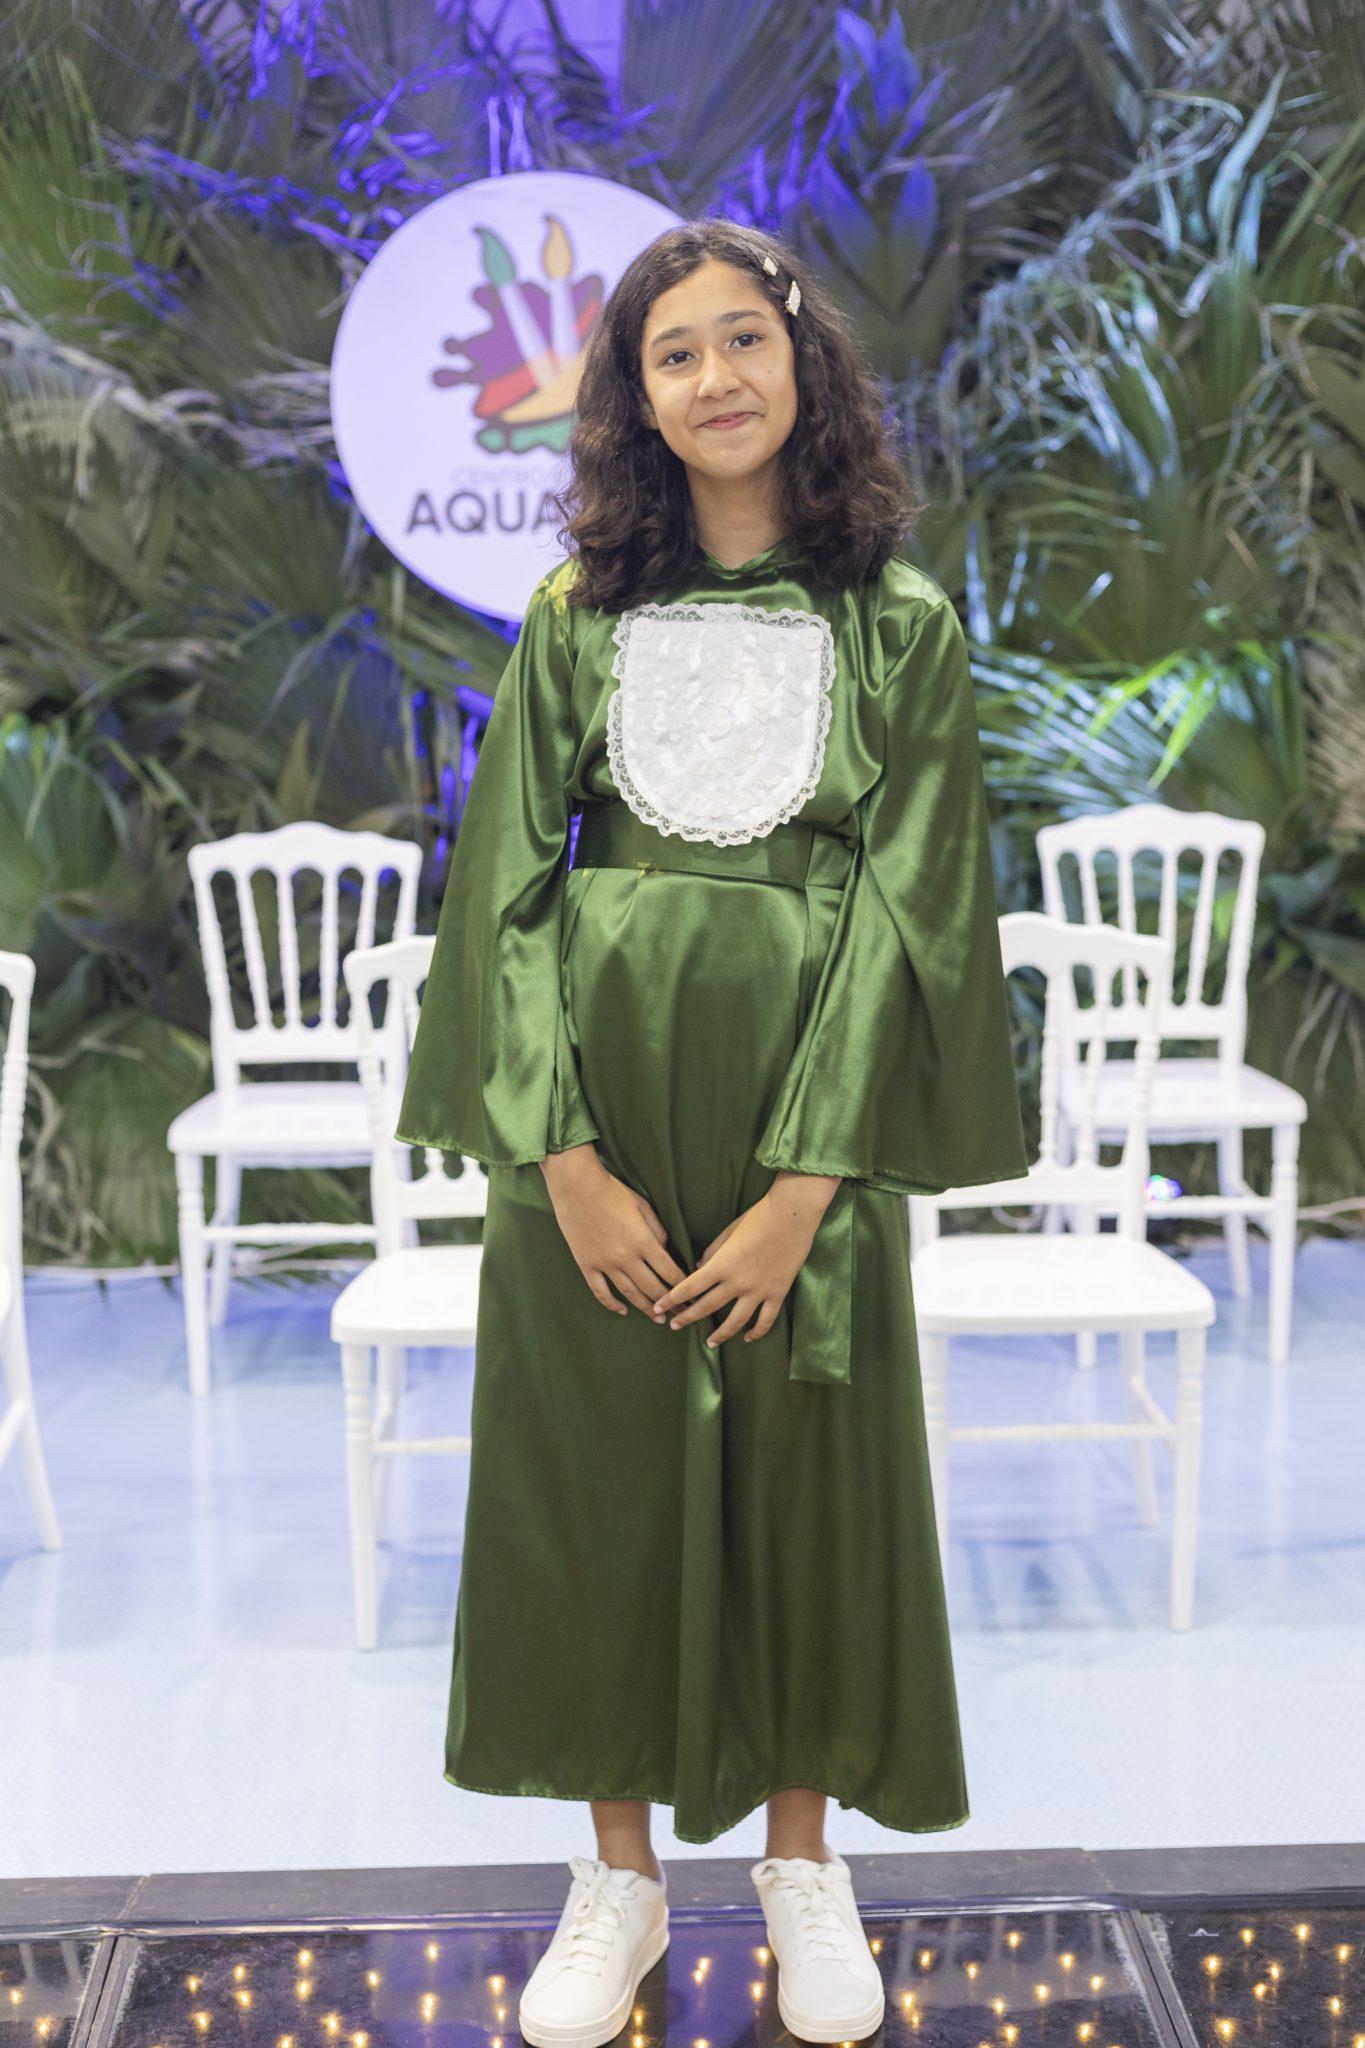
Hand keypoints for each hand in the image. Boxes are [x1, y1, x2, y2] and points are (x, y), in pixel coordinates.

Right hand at [540, 1143, 687, 1317]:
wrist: (577, 1186)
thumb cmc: (612, 1192)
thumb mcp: (643, 1207)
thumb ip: (657, 1231)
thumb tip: (664, 1251)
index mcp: (643, 1241)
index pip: (669, 1271)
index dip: (682, 1285)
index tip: (691, 1294)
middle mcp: (626, 1257)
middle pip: (652, 1288)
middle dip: (670, 1302)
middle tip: (681, 1313)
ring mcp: (605, 1263)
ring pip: (630, 1294)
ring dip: (646, 1308)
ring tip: (658, 1318)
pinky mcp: (587, 1265)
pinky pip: (600, 1292)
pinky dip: (612, 1304)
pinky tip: (623, 1310)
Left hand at [648, 1171, 841, 1347]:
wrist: (793, 1215)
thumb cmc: (759, 1217)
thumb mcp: (729, 1231)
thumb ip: (713, 1252)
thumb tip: (699, 1267)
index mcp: (722, 1264)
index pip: (690, 1287)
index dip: (672, 1298)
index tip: (658, 1306)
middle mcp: (738, 1282)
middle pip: (707, 1307)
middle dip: (687, 1318)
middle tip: (674, 1326)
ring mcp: (759, 1290)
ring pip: (736, 1322)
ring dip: (720, 1335)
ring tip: (709, 1343)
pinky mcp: (778, 1293)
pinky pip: (765, 1320)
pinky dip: (756, 1332)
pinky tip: (747, 1337)